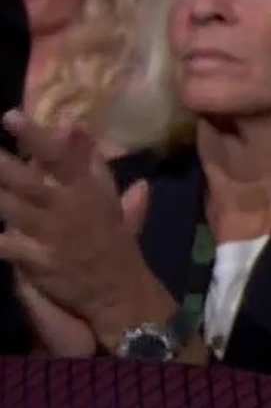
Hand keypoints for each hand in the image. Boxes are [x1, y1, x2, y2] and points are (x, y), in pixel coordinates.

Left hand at [0, 110, 166, 346]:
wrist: (122, 292)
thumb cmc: (114, 244)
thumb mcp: (109, 199)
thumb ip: (91, 164)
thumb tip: (77, 126)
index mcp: (87, 191)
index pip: (61, 157)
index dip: (35, 136)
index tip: (10, 115)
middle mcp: (69, 209)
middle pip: (29, 181)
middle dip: (3, 165)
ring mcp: (52, 235)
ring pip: (12, 209)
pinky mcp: (39, 262)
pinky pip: (6, 247)